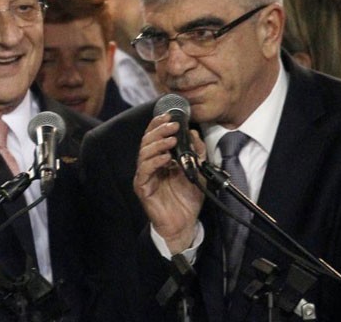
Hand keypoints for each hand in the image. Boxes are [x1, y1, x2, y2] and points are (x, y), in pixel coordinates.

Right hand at [133, 114, 205, 252]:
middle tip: (172, 125)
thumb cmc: (187, 199)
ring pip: (144, 152)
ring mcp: (145, 175)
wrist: (184, 224)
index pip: (154, 136)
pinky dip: (155, 161)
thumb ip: (196, 152)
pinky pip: (145, 170)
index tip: (170, 115)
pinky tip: (166, 158)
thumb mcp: (197, 171)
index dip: (159, 124)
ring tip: (171, 140)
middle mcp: (149, 165)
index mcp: (159, 159)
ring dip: (158, 144)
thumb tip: (193, 133)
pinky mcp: (143, 187)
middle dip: (159, 130)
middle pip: (147, 141)